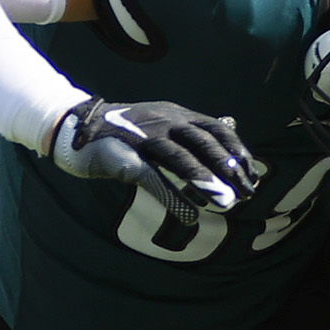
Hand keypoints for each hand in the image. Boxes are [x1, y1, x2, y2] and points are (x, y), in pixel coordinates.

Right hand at [49, 97, 256, 212]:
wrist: (78, 128)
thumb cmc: (127, 132)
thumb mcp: (165, 124)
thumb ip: (196, 131)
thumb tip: (232, 129)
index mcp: (177, 114)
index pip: (216, 129)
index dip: (237, 152)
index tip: (251, 175)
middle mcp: (164, 121)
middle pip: (205, 143)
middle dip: (229, 169)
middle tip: (247, 193)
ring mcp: (145, 137)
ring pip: (181, 158)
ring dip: (207, 181)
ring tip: (227, 203)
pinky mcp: (126, 157)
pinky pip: (153, 178)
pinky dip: (172, 197)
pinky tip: (190, 215)